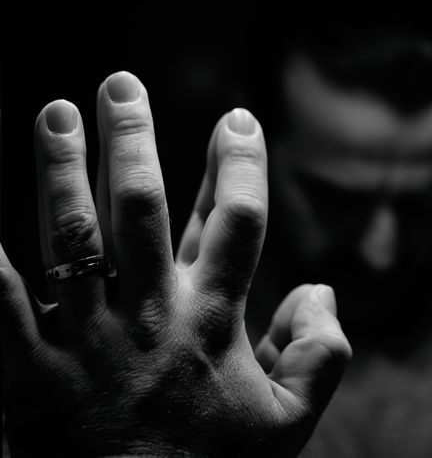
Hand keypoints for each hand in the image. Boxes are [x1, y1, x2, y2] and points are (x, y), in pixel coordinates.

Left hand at [1, 72, 350, 456]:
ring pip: (74, 237)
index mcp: (215, 321)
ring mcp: (89, 340)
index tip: (236, 118)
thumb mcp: (290, 423)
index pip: (235, 223)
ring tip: (54, 113)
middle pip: (141, 208)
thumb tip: (321, 288)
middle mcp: (152, 315)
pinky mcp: (32, 372)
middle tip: (122, 85)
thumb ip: (322, 353)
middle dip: (134, 140)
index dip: (240, 164)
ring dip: (62, 170)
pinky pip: (1, 308)